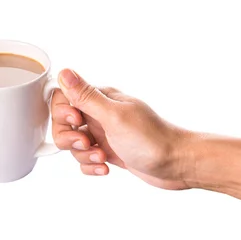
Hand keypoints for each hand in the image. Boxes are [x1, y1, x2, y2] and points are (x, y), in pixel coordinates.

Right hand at [51, 69, 191, 189]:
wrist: (178, 165)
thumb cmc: (152, 139)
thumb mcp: (114, 116)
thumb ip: (86, 96)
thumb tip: (64, 71)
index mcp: (101, 99)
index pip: (64, 96)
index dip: (62, 111)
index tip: (76, 121)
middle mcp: (100, 113)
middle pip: (63, 122)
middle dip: (69, 136)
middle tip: (88, 142)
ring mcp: (103, 133)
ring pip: (73, 143)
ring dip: (82, 154)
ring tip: (101, 157)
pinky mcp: (108, 151)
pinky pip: (85, 158)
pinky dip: (90, 166)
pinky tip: (105, 167)